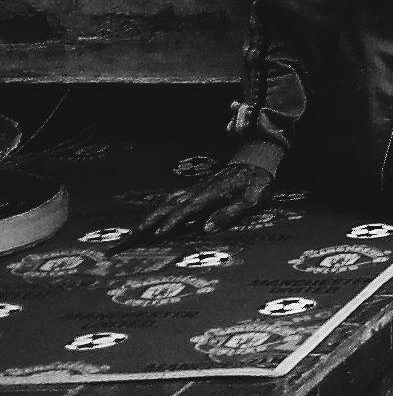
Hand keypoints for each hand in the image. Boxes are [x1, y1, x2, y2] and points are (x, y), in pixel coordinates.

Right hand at [141, 158, 274, 237]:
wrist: (256, 159)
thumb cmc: (256, 181)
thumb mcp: (251, 198)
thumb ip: (230, 213)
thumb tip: (206, 229)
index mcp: (212, 193)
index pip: (187, 209)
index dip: (172, 222)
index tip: (158, 233)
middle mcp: (199, 190)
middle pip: (170, 204)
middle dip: (151, 219)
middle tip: (134, 235)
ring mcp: (196, 188)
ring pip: (169, 200)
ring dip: (152, 214)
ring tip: (137, 229)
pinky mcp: (197, 188)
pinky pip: (174, 197)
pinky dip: (160, 207)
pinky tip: (154, 215)